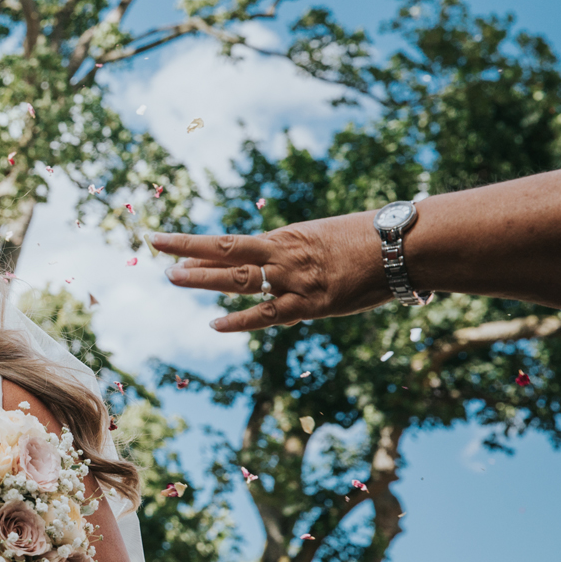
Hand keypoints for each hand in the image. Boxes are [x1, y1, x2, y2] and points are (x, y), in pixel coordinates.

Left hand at [150, 211, 390, 332]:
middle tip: (154, 246)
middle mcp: (284, 255)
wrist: (406, 244)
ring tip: (172, 276)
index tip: (166, 244)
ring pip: (240, 278)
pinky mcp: (312, 303)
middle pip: (226, 252)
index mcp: (286, 238)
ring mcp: (295, 279)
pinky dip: (241, 320)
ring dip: (204, 278)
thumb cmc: (372, 241)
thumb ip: (299, 263)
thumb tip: (281, 289)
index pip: (231, 243)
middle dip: (188, 250)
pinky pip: (269, 314)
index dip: (196, 245)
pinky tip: (215, 323)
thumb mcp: (327, 243)